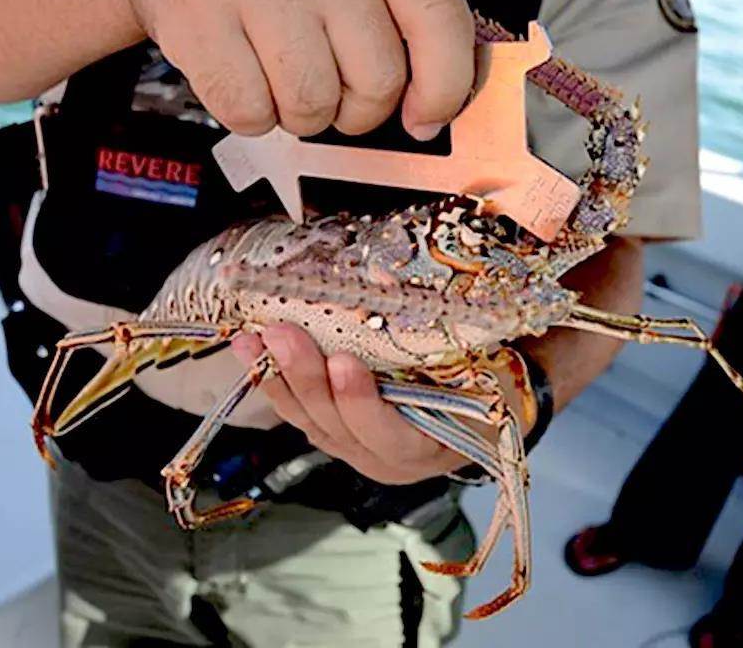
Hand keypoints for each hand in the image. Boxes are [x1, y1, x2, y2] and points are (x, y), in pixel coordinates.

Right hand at [120, 0, 473, 139]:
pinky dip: (250, 113)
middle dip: (355, 109)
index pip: (439, 17)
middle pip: (375, 82)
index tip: (425, 117)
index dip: (445, 85)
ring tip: (280, 70)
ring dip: (300, 113)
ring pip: (312, 106)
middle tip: (329, 83)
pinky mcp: (198, 17)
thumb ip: (399, 16)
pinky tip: (243, 71)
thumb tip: (430, 112)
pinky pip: (250, 113)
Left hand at [231, 324, 468, 483]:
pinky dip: (274, 379)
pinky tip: (252, 350)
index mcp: (427, 450)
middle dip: (305, 377)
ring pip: (308, 418)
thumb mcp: (485, 372)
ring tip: (253, 339)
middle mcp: (383, 458)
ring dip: (277, 376)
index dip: (363, 402)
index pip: (389, 435)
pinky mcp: (333, 430)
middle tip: (282, 335)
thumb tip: (390, 284)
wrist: (488, 406)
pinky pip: (298, 410)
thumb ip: (447, 344)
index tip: (344, 363)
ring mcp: (353, 447)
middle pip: (335, 425)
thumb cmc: (490, 387)